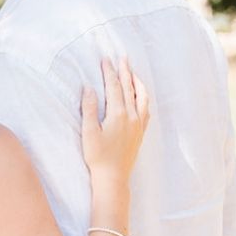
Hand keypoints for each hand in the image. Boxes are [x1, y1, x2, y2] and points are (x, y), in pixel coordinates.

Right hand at [82, 57, 149, 183]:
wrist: (113, 178)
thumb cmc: (98, 157)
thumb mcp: (88, 132)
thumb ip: (89, 108)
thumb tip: (89, 88)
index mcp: (118, 114)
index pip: (114, 86)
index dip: (109, 72)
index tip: (105, 59)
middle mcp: (132, 116)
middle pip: (128, 87)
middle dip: (125, 71)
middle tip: (122, 57)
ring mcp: (138, 124)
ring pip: (142, 96)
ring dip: (137, 82)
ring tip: (133, 72)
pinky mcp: (140, 132)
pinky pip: (146, 108)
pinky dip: (143, 97)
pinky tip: (140, 96)